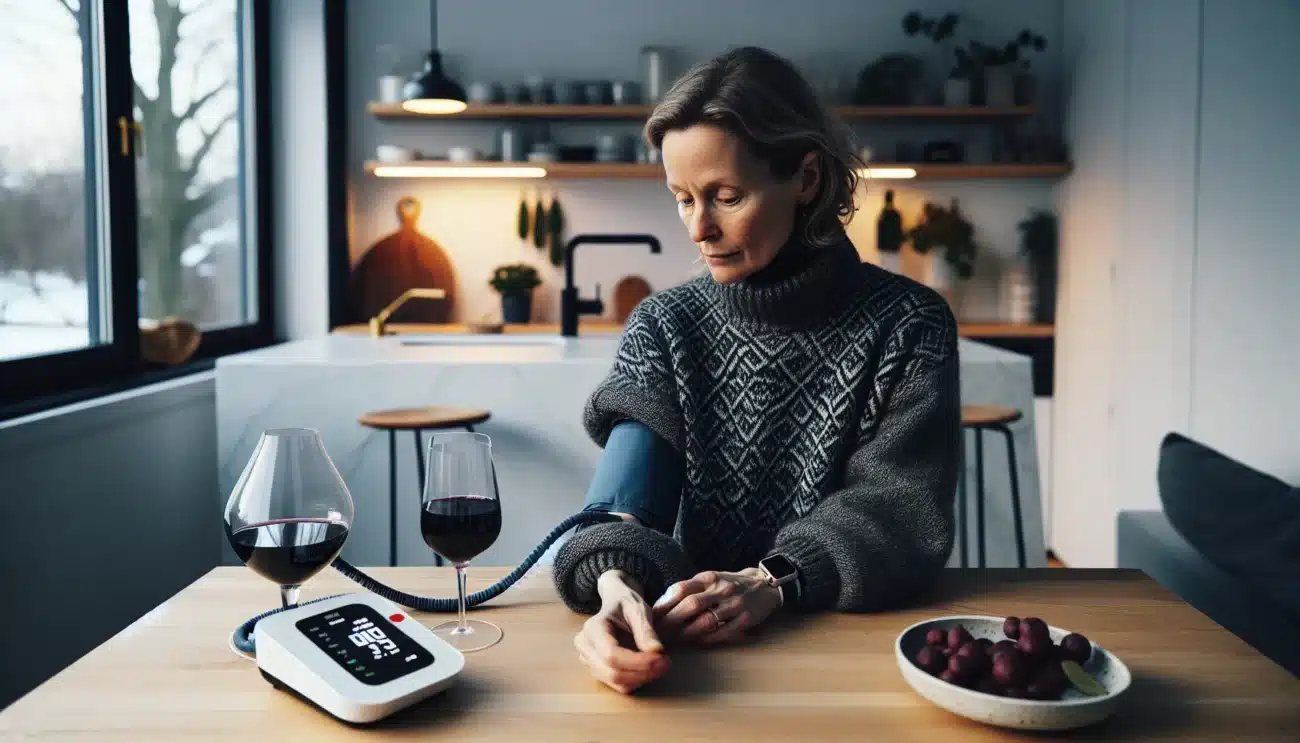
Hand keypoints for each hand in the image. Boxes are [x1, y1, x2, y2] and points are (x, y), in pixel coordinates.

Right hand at [573, 570, 670, 693]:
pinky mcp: (597, 670)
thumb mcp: (638, 609)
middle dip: (643, 672)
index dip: (638, 661)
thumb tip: (657, 651)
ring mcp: (588, 660)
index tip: (661, 657)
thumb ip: (646, 629)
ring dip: (642, 678)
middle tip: (666, 663)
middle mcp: (585, 646)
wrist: (616, 604)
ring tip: (661, 665)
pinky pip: (618, 685)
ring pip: (616, 682)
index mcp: (593, 628)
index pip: (611, 654)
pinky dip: (637, 680)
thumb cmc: (626, 604)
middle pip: (613, 672)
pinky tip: (649, 668)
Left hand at [652, 569, 782, 644]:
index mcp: (708, 578)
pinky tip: (695, 643)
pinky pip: (722, 632)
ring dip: (686, 633)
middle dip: (671, 621)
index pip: (681, 589)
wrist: (764, 586)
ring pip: (706, 621)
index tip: (651, 617)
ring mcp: (734, 604)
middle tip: (657, 633)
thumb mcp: (710, 579)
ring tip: (673, 641)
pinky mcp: (745, 619)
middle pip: (691, 605)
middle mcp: (721, 589)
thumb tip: (661, 605)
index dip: (664, 604)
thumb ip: (689, 589)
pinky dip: (707, 639)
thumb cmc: (729, 584)